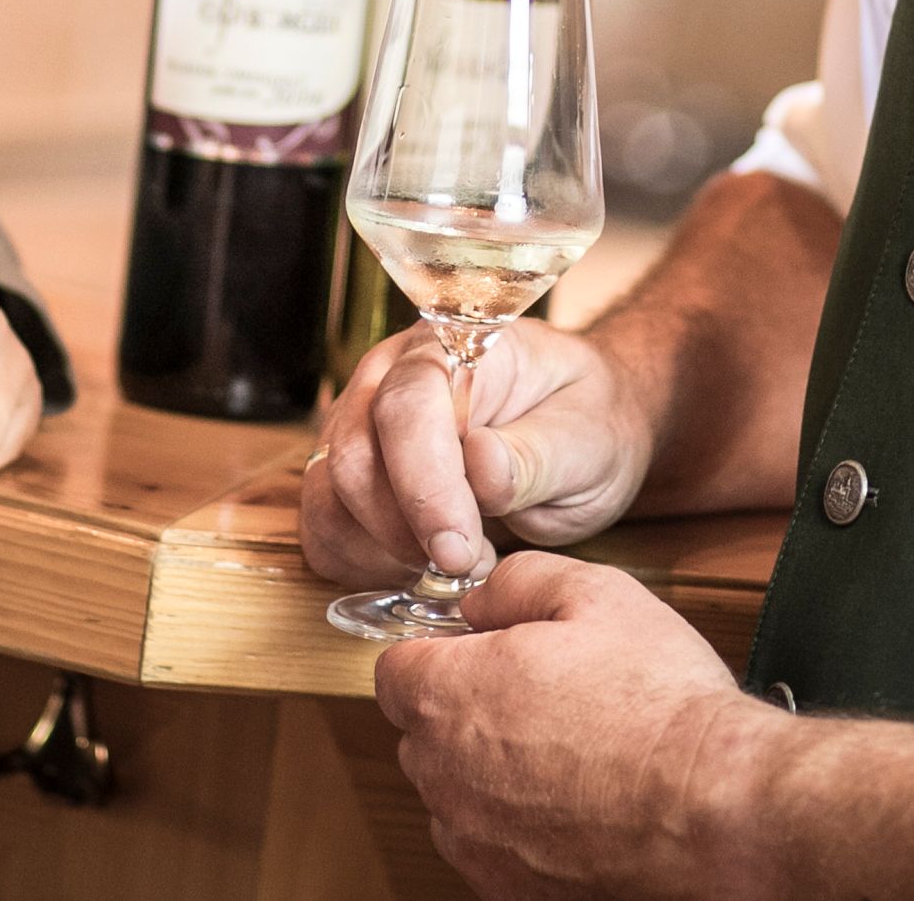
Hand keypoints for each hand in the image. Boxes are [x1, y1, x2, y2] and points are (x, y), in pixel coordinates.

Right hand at [302, 321, 651, 587]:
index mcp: (455, 348)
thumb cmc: (584, 423)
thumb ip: (537, 455)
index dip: (426, 486)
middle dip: (405, 531)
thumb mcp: (590, 441)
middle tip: (470, 565)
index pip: (409, 407)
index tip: (458, 549)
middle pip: (353, 457)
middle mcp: (390, 375)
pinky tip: (419, 562)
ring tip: (457, 558)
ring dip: (383, 550)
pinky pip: (323, 527)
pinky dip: (363, 562)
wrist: (576, 428)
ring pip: (328, 496)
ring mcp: (359, 422)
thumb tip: (481, 464)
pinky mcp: (347, 472)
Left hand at [375, 554, 773, 899]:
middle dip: (467, 709)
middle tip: (543, 694)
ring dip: (491, 771)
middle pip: (424, 732)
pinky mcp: (508, 888)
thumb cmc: (660, 705)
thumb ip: (515, 583)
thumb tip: (482, 601)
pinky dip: (520, 824)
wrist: (714, 809)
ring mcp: (474, 840)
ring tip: (571, 751)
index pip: (396, 669)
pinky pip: (492, 844)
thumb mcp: (594, 594)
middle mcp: (444, 775)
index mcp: (448, 696)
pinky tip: (578, 801)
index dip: (441, 652)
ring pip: (458, 792)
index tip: (484, 651)